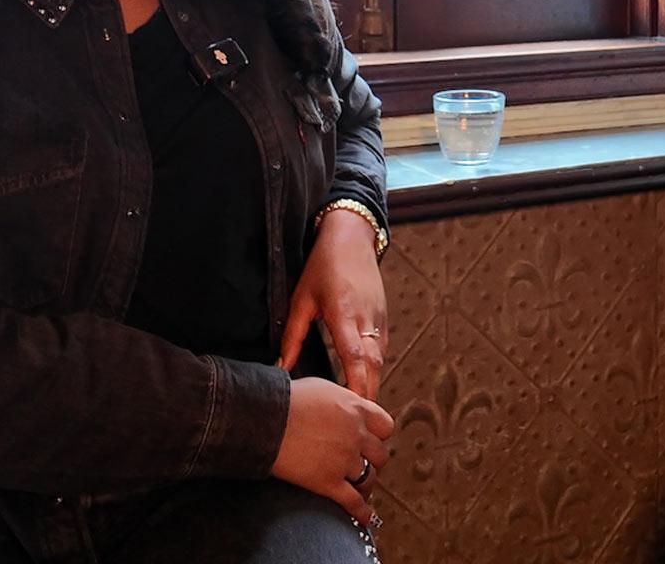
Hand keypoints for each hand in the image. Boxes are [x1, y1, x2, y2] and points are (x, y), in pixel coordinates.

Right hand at [270, 377, 393, 524]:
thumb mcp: (323, 388)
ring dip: (366, 484)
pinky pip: (353, 501)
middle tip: (363, 464)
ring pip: (369, 478)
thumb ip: (343, 399)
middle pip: (380, 455)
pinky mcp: (329, 482)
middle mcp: (356, 434)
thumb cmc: (288, 400)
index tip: (371, 440)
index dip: (378, 435)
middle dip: (372, 461)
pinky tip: (365, 516)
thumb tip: (349, 406)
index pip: (386, 426)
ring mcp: (344, 460)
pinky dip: (362, 512)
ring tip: (360, 488)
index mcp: (357, 409)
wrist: (265, 419)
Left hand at [277, 208, 388, 398]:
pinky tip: (364, 386)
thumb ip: (292, 336)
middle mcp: (367, 319)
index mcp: (344, 313)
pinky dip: (374, 370)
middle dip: (368, 395)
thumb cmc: (322, 267)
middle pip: (373, 366)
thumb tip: (280, 369)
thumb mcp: (301, 299)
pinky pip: (381, 351)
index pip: (355, 356)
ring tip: (360, 415)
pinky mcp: (384, 319)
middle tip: (359, 426)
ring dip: (372, 385)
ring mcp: (379, 318)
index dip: (356, 385)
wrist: (352, 239)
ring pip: (380, 360)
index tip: (352, 409)